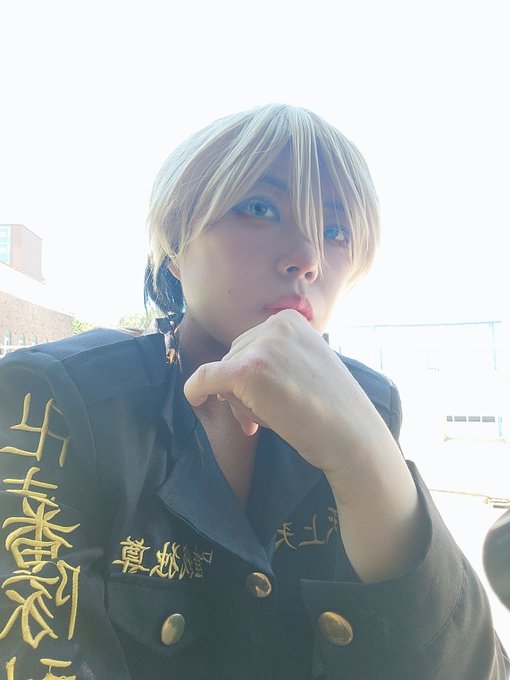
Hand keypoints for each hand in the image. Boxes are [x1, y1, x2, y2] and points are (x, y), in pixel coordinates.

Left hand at [184, 309, 424, 581]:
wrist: (351, 434)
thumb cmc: (331, 407)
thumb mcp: (305, 364)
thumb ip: (275, 358)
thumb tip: (226, 373)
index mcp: (290, 319)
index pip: (251, 345)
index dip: (252, 376)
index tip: (269, 400)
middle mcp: (275, 325)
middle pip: (234, 356)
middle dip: (242, 389)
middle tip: (263, 420)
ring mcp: (261, 347)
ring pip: (222, 373)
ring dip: (238, 401)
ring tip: (270, 420)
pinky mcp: (246, 371)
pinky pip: (204, 379)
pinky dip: (194, 391)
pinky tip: (194, 402)